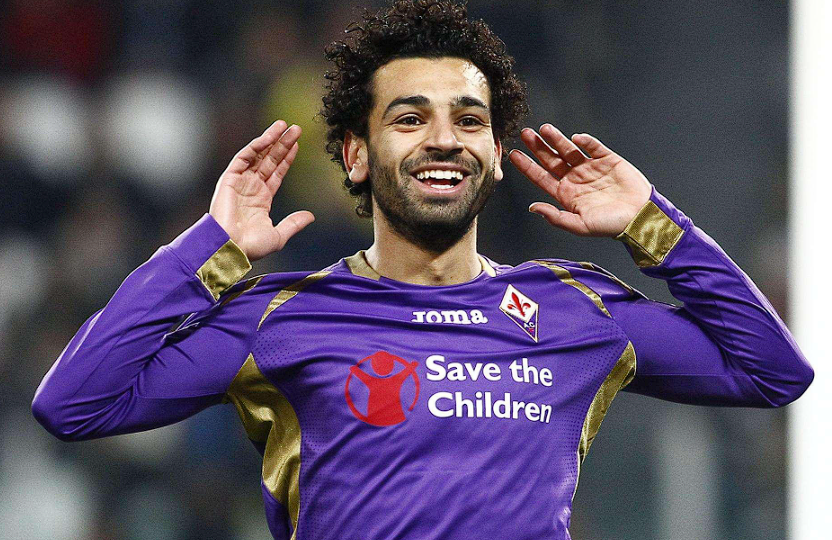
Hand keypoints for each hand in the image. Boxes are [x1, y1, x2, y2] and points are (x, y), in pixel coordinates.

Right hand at [209, 120, 313, 260]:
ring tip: (284, 126)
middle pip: (270, 160)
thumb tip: (310, 216)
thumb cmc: (250, 247)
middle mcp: (251, 188)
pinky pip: (244, 158)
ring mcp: (240, 182)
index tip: (297, 145)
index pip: (276, 173)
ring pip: (258, 155)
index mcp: (261, 200)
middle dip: (282, 144)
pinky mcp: (229, 179)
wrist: (230, 248)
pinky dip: (255, 146)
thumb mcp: (278, 236)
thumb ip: (293, 224)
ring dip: (270, 139)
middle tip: (296, 129)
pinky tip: (268, 137)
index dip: (287, 159)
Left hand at [509, 124, 651, 236]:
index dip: (527, 166)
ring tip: (545, 129)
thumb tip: (533, 208)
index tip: (514, 154)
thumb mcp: (580, 226)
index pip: (541, 178)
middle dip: (537, 147)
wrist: (640, 217)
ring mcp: (590, 167)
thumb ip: (555, 217)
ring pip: (569, 150)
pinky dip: (585, 141)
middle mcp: (575, 179)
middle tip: (525, 134)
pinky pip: (593, 147)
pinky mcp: (608, 159)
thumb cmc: (611, 226)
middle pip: (551, 160)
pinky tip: (575, 138)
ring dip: (557, 139)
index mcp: (565, 194)